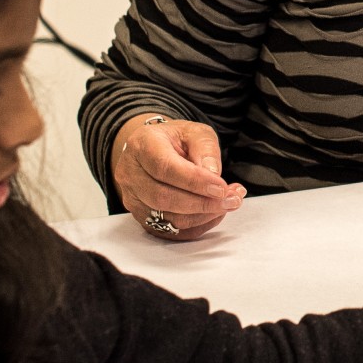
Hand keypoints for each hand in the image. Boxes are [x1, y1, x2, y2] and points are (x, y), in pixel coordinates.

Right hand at [110, 113, 244, 241]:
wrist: (155, 149)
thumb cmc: (175, 140)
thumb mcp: (195, 132)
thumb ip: (205, 149)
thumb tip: (213, 175)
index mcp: (142, 146)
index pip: (165, 168)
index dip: (194, 181)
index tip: (221, 187)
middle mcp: (130, 174)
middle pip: (163, 197)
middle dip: (202, 203)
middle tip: (232, 199)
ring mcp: (132, 198)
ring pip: (166, 218)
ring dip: (203, 216)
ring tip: (228, 203)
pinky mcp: (141, 217)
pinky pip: (170, 231)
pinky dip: (197, 226)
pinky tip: (214, 213)